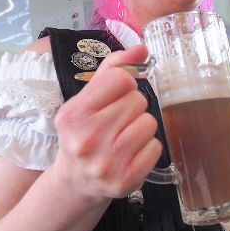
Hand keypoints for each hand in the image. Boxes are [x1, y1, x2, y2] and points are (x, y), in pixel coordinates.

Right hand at [52, 45, 161, 200]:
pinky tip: (131, 154)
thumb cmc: (84, 134)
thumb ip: (112, 70)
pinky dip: (148, 148)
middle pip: (137, 101)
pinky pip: (155, 147)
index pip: (120, 80)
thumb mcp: (87, 100)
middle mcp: (87, 139)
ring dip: (141, 127)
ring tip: (124, 137)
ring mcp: (107, 162)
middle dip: (132, 108)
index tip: (116, 97)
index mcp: (74, 114)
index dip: (125, 85)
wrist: (77, 182)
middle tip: (117, 123)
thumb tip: (141, 48)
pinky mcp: (126, 179)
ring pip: (149, 123)